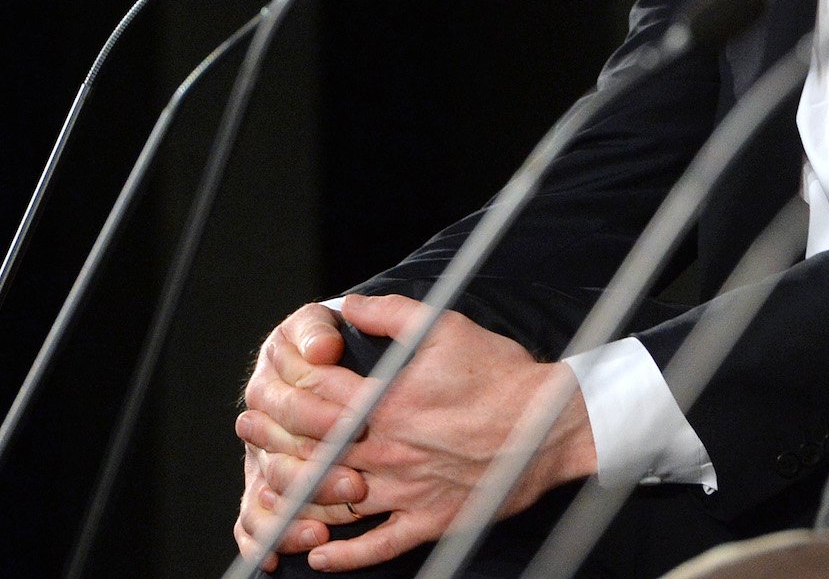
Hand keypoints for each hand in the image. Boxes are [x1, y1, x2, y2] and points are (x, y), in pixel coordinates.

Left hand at [243, 294, 596, 571]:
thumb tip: (348, 305)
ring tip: (267, 484)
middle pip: (310, 447)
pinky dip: (343, 554)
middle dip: (270, 434)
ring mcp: (406, 489)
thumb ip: (392, 314)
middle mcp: (388, 449)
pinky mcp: (429, 519)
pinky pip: (376, 546)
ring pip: (331, 501)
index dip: (282, 385)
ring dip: (291, 495)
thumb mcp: (448, 328)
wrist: (551, 423)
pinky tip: (320, 551)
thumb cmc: (502, 374)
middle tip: (248, 426)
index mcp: (388, 402)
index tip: (264, 381)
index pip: (316, 394)